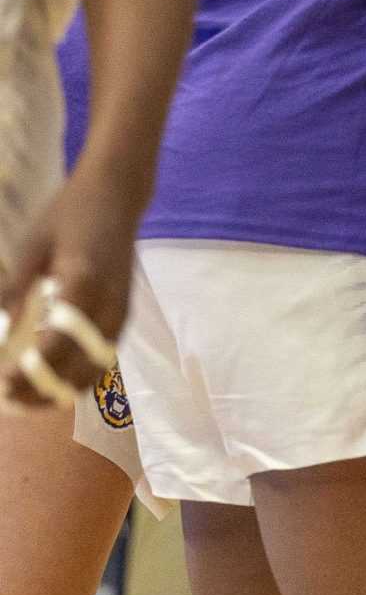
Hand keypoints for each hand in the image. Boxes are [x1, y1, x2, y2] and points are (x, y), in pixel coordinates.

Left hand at [2, 166, 135, 409]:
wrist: (117, 195)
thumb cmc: (69, 214)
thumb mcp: (33, 248)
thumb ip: (16, 290)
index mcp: (84, 283)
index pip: (59, 342)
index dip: (33, 371)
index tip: (5, 384)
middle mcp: (109, 302)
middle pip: (82, 364)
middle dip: (47, 389)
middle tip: (12, 399)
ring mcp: (121, 308)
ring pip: (97, 365)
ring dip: (65, 387)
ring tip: (30, 397)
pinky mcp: (124, 310)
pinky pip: (104, 354)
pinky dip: (80, 373)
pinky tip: (55, 377)